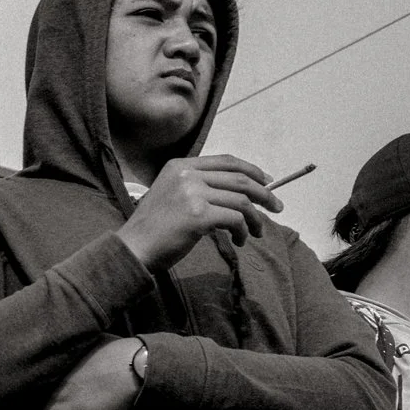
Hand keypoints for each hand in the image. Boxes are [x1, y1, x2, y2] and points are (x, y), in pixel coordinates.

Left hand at [25, 336, 144, 409]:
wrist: (133, 368)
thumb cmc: (115, 350)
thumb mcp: (86, 340)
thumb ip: (72, 345)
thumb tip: (72, 336)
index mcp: (49, 367)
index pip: (21, 382)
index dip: (22, 392)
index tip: (24, 396)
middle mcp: (46, 386)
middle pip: (17, 405)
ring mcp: (56, 405)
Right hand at [118, 154, 279, 269]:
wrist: (133, 248)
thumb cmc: (153, 228)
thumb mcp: (171, 195)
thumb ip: (197, 186)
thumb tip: (239, 193)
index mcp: (179, 166)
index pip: (226, 161)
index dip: (252, 170)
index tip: (268, 182)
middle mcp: (186, 175)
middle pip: (239, 179)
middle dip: (264, 194)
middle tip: (276, 208)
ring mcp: (192, 193)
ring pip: (241, 201)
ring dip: (256, 218)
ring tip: (258, 232)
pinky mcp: (198, 215)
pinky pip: (235, 219)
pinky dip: (243, 230)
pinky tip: (239, 240)